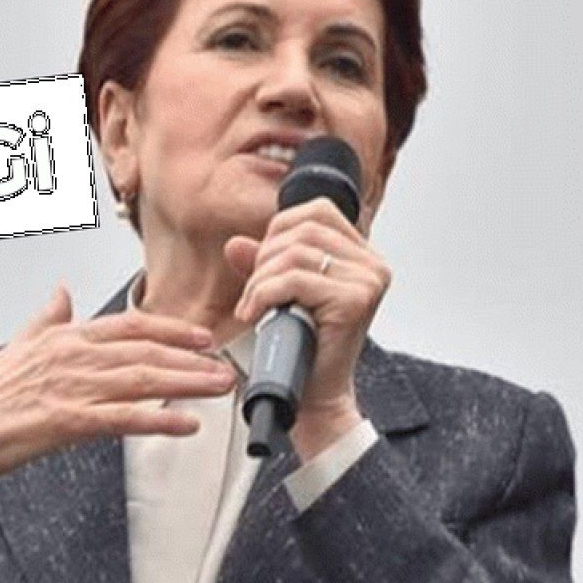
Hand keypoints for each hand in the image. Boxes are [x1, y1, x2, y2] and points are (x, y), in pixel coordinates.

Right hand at [0, 284, 236, 532]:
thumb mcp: (19, 345)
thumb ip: (47, 318)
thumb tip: (62, 291)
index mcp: (64, 337)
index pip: (129, 325)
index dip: (171, 328)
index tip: (201, 336)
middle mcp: (72, 356)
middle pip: (145, 351)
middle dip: (191, 358)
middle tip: (225, 366)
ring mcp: (71, 388)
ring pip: (143, 380)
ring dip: (187, 383)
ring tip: (219, 389)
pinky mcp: (68, 421)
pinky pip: (124, 419)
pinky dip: (159, 420)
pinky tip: (185, 425)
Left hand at [224, 198, 391, 459]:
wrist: (313, 394)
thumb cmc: (300, 347)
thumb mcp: (276, 295)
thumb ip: (260, 264)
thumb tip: (236, 244)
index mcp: (360, 256)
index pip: (315, 212)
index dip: (277, 231)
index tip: (262, 266)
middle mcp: (372, 265)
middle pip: (301, 230)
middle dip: (263, 260)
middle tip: (253, 295)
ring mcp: (368, 281)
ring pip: (294, 253)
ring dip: (260, 281)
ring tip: (254, 308)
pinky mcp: (356, 300)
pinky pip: (293, 279)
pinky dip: (263, 294)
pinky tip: (255, 314)